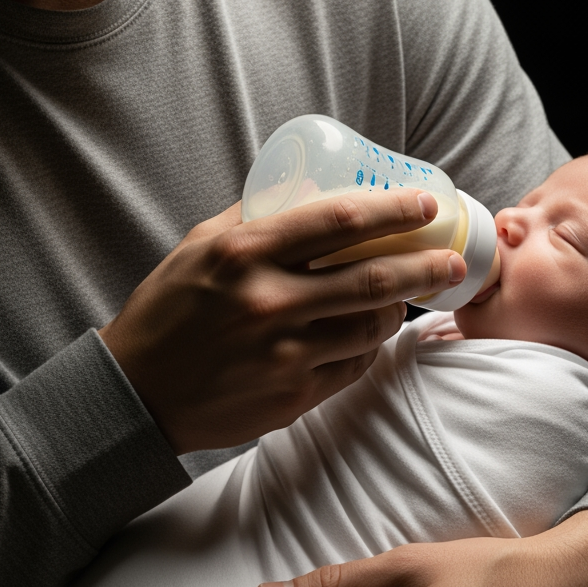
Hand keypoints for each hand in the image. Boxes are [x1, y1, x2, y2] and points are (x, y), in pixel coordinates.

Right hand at [99, 192, 464, 452]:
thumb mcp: (199, 247)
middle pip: (372, 278)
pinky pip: (352, 366)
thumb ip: (252, 218)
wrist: (137, 392)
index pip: (338, 221)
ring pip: (371, 328)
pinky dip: (369, 348)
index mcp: (245, 253)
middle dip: (424, 265)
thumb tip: (306, 190)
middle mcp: (269, 302)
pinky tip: (369, 334)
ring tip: (407, 297)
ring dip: (398, 310)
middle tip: (451, 257)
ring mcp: (284, 354)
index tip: (426, 205)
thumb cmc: (168, 311)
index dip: (393, 210)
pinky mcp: (293, 395)